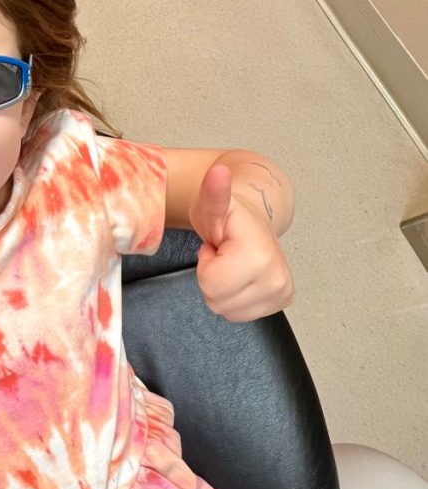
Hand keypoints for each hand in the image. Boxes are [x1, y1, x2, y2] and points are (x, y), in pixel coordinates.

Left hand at [189, 164, 293, 321]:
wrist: (254, 221)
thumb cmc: (229, 217)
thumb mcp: (211, 204)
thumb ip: (212, 193)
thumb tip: (218, 173)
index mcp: (259, 256)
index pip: (211, 285)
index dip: (206, 265)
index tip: (217, 247)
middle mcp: (277, 278)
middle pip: (217, 302)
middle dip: (212, 278)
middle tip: (223, 255)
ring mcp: (282, 292)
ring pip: (227, 311)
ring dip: (222, 289)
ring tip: (232, 263)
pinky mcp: (282, 300)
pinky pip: (239, 315)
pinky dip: (234, 298)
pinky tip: (241, 275)